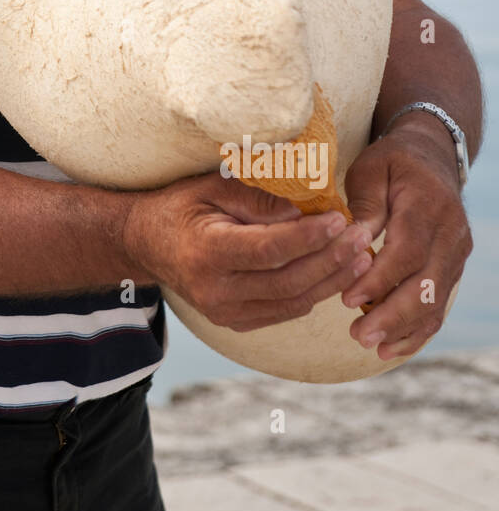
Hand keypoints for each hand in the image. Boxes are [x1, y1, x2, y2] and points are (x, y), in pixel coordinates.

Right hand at [124, 170, 374, 331]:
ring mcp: (224, 312)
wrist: (146, 243)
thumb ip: (256, 199)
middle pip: (288, 282)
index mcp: (206, 253)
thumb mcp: (212, 188)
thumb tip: (301, 211)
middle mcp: (215, 291)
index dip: (309, 238)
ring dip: (331, 281)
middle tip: (363, 238)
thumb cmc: (182, 207)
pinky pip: (284, 312)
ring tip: (362, 258)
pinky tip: (334, 274)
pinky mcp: (234, 322)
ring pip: (292, 303)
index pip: (269, 250)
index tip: (340, 219)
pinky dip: (312, 293)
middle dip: (331, 260)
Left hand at [341, 115, 471, 358]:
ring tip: (370, 345)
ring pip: (436, 300)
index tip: (348, 299)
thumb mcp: (370, 170)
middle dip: (393, 315)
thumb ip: (365, 206)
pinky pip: (440, 304)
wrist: (433, 156)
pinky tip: (393, 348)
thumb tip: (354, 241)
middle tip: (358, 336)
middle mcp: (450, 233)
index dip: (379, 279)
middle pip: (427, 284)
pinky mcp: (453, 267)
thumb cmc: (392, 162)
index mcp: (427, 205)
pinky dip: (418, 330)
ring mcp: (457, 253)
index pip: (407, 251)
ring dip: (404, 327)